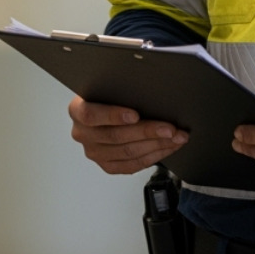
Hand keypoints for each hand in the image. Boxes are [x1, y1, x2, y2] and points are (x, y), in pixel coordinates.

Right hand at [68, 96, 188, 174]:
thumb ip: (119, 91)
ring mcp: (94, 152)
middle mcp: (82, 134)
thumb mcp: (107, 88)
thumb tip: (149, 94)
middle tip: (170, 128)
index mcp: (77, 110)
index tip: (136, 115)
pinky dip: (154, 156)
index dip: (114, 115)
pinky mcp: (107, 166)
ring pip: (128, 152)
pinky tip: (167, 147)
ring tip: (176, 137)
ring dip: (157, 145)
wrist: (103, 110)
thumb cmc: (107, 97)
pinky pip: (132, 165)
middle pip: (116, 136)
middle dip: (148, 132)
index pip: (91, 115)